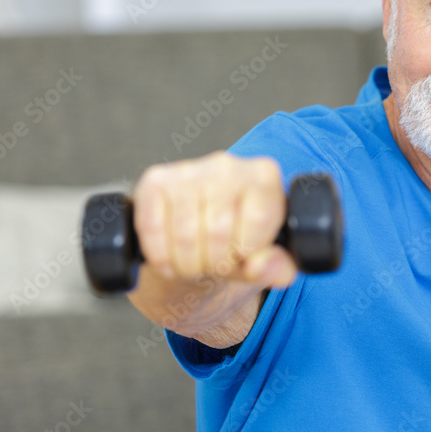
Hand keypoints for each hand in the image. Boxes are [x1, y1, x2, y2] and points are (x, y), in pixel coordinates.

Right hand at [132, 151, 296, 287]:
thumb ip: (278, 266)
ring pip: (185, 234)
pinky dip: (160, 256)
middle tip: (214, 265)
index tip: (243, 257)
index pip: (257, 221)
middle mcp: (227, 165)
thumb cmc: (238, 240)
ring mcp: (189, 169)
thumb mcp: (267, 258)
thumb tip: (260, 266)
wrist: (199, 233)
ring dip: (187, 264)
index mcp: (263, 176)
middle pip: (218, 231)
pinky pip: (152, 228)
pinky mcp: (155, 181)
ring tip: (195, 263)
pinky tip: (170, 259)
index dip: (246, 252)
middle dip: (214, 264)